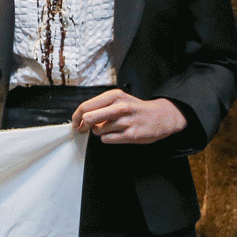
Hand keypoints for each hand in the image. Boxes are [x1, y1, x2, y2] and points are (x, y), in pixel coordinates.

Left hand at [70, 90, 185, 143]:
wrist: (162, 116)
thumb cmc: (137, 108)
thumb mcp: (119, 100)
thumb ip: (101, 106)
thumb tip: (81, 117)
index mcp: (114, 96)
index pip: (86, 106)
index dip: (76, 116)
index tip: (75, 122)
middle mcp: (119, 107)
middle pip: (88, 118)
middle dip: (83, 126)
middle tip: (83, 129)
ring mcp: (125, 122)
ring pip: (98, 130)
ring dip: (99, 132)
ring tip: (110, 128)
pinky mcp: (130, 135)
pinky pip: (107, 139)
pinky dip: (107, 138)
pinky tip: (116, 134)